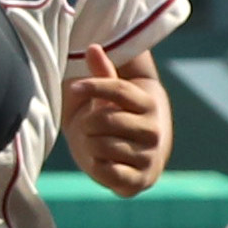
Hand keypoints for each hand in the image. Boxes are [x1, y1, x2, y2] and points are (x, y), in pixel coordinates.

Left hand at [59, 46, 170, 195]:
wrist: (139, 160)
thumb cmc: (120, 121)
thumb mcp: (112, 98)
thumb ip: (103, 74)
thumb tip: (93, 47)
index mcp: (148, 104)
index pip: (119, 90)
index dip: (93, 87)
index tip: (74, 88)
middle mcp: (153, 130)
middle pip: (103, 120)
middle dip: (87, 124)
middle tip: (88, 128)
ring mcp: (149, 156)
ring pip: (101, 145)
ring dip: (89, 145)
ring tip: (95, 144)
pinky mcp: (141, 180)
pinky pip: (107, 171)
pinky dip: (96, 166)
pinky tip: (101, 162)